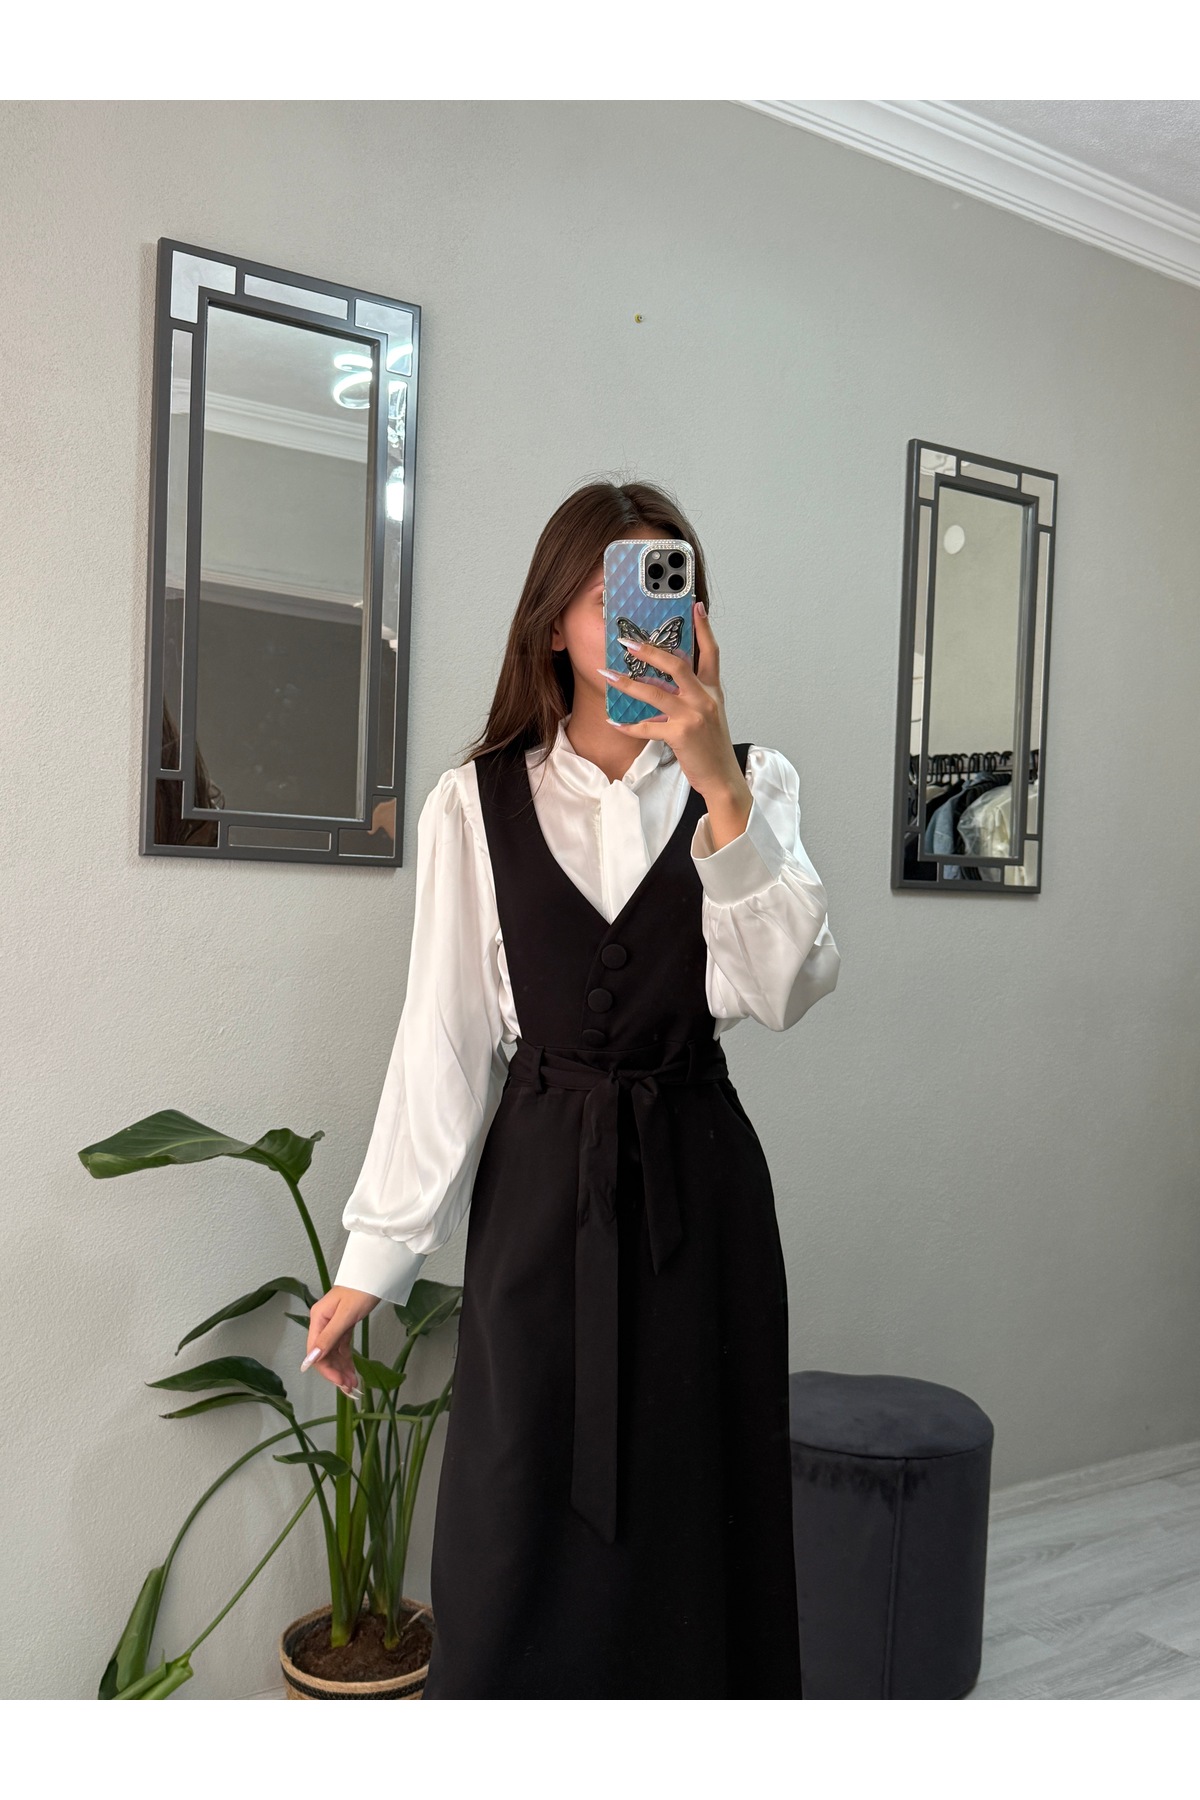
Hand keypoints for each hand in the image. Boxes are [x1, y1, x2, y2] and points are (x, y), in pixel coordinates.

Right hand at [300, 1285, 379, 1398]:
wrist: (376, 1274)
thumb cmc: (362, 1289)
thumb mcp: (346, 1315)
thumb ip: (329, 1337)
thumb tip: (312, 1358)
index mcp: (318, 1319)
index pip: (316, 1351)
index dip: (326, 1370)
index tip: (339, 1383)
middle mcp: (323, 1323)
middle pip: (324, 1355)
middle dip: (335, 1373)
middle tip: (349, 1388)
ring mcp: (333, 1324)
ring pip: (334, 1353)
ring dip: (342, 1370)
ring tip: (353, 1384)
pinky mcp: (344, 1325)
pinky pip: (342, 1347)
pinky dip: (346, 1360)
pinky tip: (352, 1372)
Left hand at [601, 599, 751, 843]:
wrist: (722, 777)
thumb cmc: (711, 745)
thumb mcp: (708, 712)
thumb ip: (692, 693)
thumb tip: (664, 678)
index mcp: (712, 689)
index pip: (711, 651)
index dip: (704, 627)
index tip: (695, 605)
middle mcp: (705, 697)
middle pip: (677, 664)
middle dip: (650, 650)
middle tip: (627, 641)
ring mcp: (693, 715)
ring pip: (655, 692)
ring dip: (627, 683)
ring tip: (607, 675)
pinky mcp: (681, 735)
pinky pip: (648, 726)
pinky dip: (628, 725)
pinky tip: (614, 721)